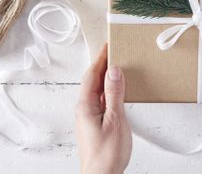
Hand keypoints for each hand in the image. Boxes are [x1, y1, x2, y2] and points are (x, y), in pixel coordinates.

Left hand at [75, 44, 131, 173]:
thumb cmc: (106, 154)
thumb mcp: (115, 120)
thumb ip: (114, 94)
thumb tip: (114, 71)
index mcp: (86, 104)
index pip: (92, 74)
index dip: (100, 58)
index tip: (108, 46)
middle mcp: (85, 107)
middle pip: (92, 79)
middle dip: (102, 63)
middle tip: (113, 51)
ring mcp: (90, 114)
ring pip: (97, 88)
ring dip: (105, 75)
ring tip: (116, 65)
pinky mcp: (95, 120)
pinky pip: (101, 97)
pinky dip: (108, 88)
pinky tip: (116, 88)